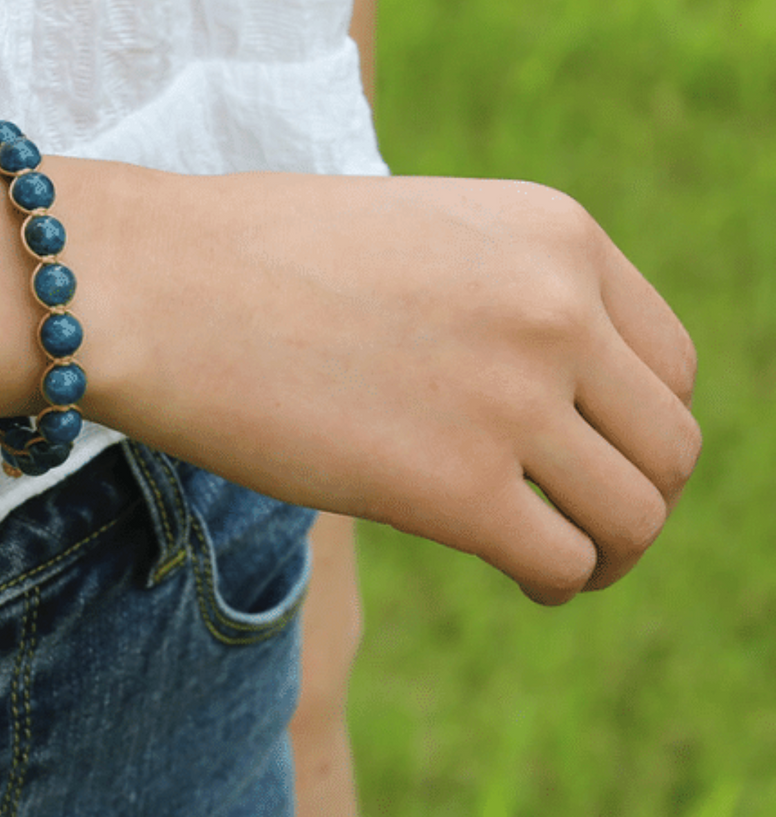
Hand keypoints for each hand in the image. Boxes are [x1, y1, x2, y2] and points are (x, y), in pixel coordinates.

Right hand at [81, 170, 699, 603]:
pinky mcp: (456, 488)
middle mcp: (557, 309)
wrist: (148, 285)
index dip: (636, 424)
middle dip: (635, 495)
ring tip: (558, 561)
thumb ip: (499, 290)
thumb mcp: (413, 234)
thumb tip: (542, 383)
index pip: (668, 361)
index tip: (590, 455)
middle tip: (582, 522)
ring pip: (635, 517)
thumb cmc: (248, 257)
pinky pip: (563, 564)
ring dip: (609, 553)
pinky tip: (519, 577)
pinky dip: (555, 583)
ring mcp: (513, 399)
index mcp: (554, 233)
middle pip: (668, 445)